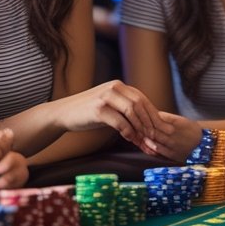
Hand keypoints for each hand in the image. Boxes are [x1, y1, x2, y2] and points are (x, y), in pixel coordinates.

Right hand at [53, 80, 169, 143]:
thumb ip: (126, 109)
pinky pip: (119, 121)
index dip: (153, 114)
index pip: (142, 99)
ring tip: (144, 139)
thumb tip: (147, 123)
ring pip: (132, 111)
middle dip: (150, 121)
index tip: (160, 128)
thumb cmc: (89, 112)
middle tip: (155, 136)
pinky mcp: (98, 109)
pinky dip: (127, 131)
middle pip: (140, 104)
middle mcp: (114, 88)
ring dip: (140, 127)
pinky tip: (130, 139)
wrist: (64, 113)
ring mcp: (106, 97)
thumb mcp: (110, 105)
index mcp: (119, 86)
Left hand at [142, 112, 203, 161]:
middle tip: (136, 123)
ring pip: (154, 138)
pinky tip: (145, 143)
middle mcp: (174, 133)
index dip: (148, 117)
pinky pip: (158, 150)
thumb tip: (155, 114)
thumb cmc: (192, 131)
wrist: (203, 145)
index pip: (159, 118)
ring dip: (145, 136)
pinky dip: (150, 146)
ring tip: (138, 132)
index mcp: (178, 122)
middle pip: (154, 128)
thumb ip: (168, 118)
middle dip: (144, 126)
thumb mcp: (183, 120)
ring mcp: (172, 144)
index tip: (142, 115)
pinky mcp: (172, 154)